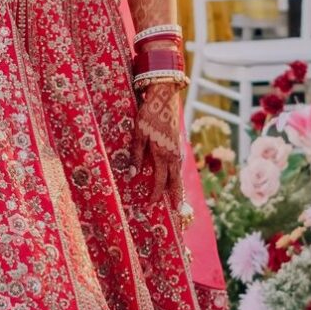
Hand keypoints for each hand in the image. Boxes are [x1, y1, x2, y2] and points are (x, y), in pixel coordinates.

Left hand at [136, 84, 186, 209]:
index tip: (151, 205)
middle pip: (176, 182)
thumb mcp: (138, 134)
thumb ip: (136, 155)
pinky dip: (177, 174)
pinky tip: (175, 176)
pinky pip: (179, 164)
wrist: (164, 98)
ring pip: (179, 173)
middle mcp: (174, 155)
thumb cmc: (149, 115)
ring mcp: (178, 149)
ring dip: (178, 186)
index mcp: (163, 155)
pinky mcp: (179, 143)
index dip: (155, 195)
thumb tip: (131, 176)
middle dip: (176, 197)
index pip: (160, 181)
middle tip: (178, 211)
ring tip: (177, 199)